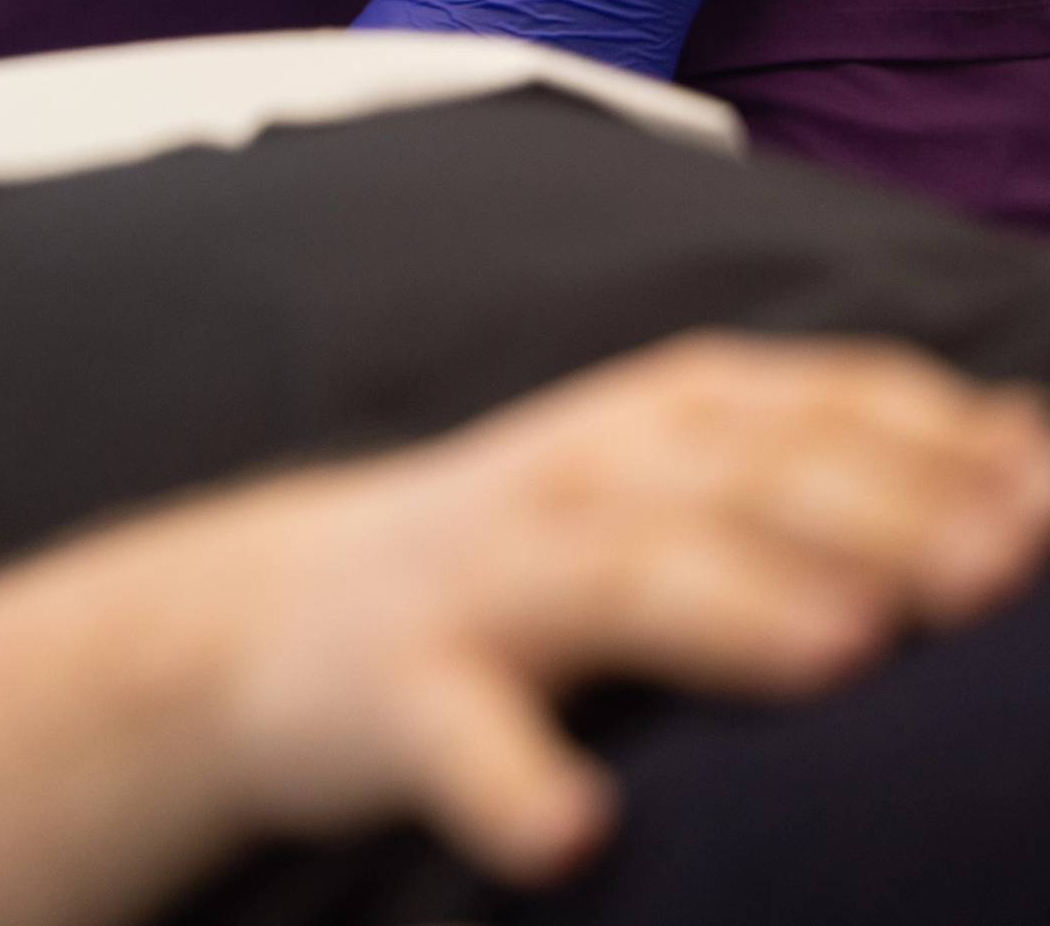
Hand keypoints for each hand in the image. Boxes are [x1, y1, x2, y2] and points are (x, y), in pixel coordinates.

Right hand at [200, 334, 1049, 884]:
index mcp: (659, 425)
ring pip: (616, 576)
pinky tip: (572, 829)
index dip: (943, 442)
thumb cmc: (528, 559)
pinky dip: (509, 781)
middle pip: (740, 477)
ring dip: (732, 604)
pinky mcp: (396, 695)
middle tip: (1002, 569)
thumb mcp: (674, 477)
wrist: (263, 619)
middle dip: (877, 512)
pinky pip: (453, 738)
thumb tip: (1033, 445)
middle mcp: (579, 481)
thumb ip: (838, 456)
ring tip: (847, 648)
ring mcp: (484, 584)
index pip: (820, 406)